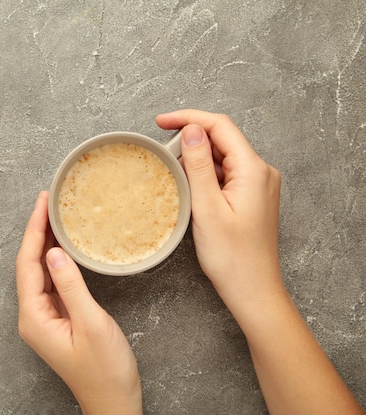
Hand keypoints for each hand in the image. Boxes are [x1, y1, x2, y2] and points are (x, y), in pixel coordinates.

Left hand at [16, 191, 141, 414]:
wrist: (113, 401)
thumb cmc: (105, 371)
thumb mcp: (91, 324)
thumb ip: (71, 286)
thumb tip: (55, 252)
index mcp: (34, 317)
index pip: (27, 263)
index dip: (34, 230)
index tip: (42, 203)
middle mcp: (32, 316)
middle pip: (29, 265)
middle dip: (37, 231)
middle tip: (48, 201)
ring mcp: (43, 319)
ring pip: (39, 272)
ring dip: (45, 243)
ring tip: (55, 215)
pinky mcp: (57, 320)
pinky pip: (51, 283)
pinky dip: (56, 261)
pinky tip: (64, 247)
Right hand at [157, 110, 363, 414]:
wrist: (253, 289)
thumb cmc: (231, 257)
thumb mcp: (207, 208)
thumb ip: (199, 165)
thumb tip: (192, 130)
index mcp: (253, 170)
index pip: (220, 126)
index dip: (189, 118)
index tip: (160, 121)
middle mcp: (260, 172)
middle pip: (222, 139)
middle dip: (190, 137)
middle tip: (160, 147)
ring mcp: (257, 184)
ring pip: (222, 156)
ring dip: (196, 156)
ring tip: (170, 167)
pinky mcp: (251, 196)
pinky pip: (225, 173)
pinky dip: (204, 172)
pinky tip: (187, 183)